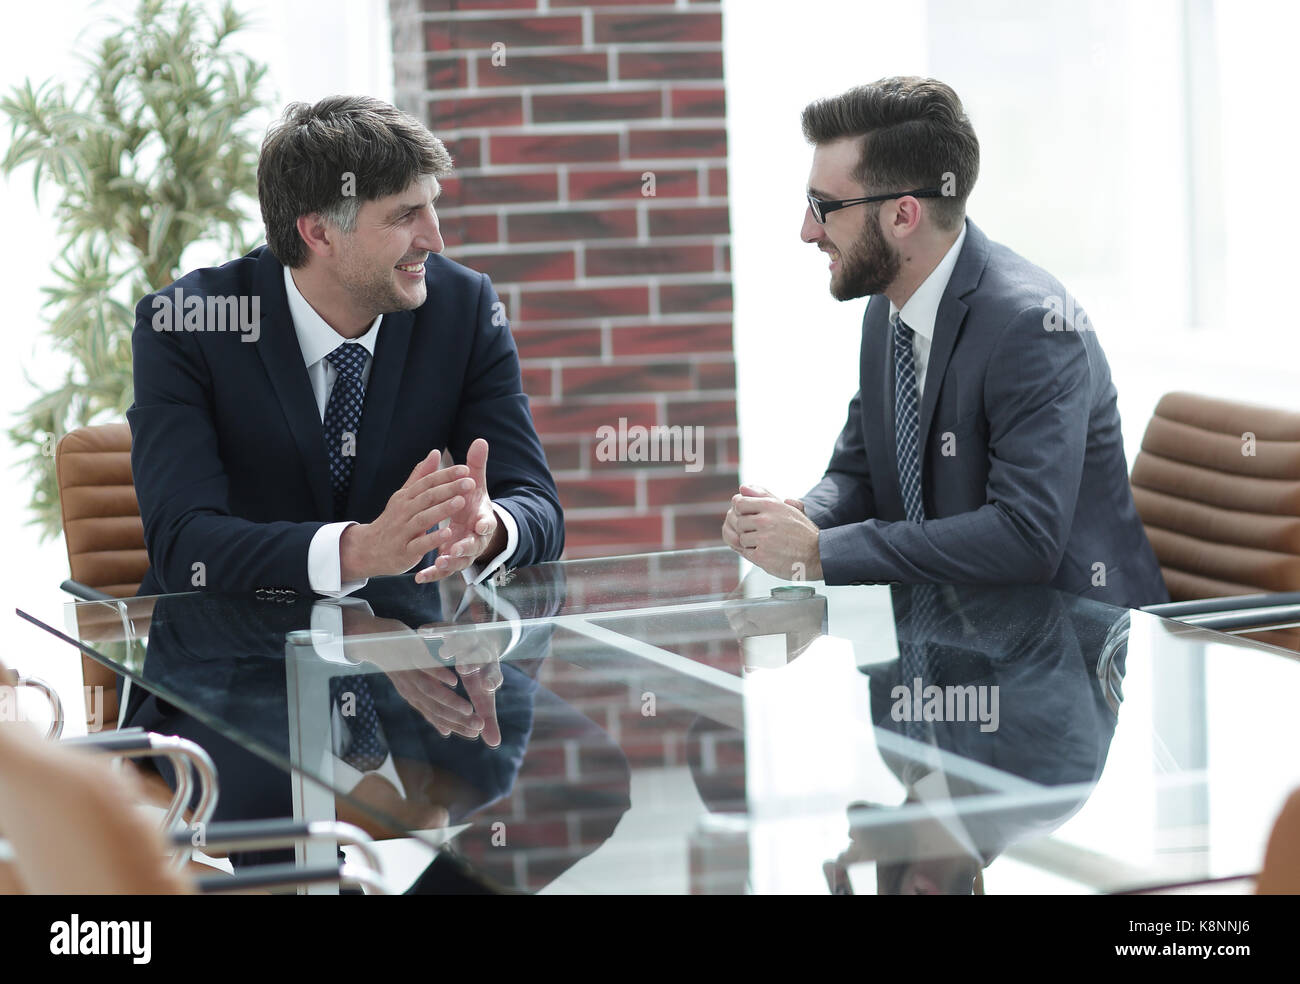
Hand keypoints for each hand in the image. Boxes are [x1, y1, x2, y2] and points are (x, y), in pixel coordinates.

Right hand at [340, 449, 473, 581]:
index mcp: (405, 497)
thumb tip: (435, 452)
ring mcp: (403, 532)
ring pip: (423, 518)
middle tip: (470, 483)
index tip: (466, 469)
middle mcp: (403, 512)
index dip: (446, 475)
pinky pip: (420, 544)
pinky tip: (448, 533)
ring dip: (442, 510)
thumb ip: (420, 476)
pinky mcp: (405, 552)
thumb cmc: (393, 521)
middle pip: (427, 497)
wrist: (368, 550)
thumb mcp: (403, 497)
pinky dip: (433, 538)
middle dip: (449, 489)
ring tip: (461, 502)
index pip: (427, 482)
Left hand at [340, 611, 502, 745]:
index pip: (436, 717)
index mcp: (414, 697)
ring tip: (469, 710)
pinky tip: (454, 681)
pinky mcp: (407, 654)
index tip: (476, 734)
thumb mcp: (415, 686)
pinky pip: (424, 666)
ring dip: (450, 702)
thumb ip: (431, 706)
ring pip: (430, 692)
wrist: (370, 640)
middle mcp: (410, 688)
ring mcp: (408, 672)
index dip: (456, 726)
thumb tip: (445, 732)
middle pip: (435, 708)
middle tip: (479, 727)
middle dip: (458, 720)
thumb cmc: (399, 663)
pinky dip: (438, 675)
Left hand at [416, 438, 502, 583]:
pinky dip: (432, 575)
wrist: (473, 527)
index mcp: (482, 520)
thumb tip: (480, 440)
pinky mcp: (451, 562)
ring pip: (458, 562)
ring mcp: (463, 553)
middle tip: (454, 550)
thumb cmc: (472, 503)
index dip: (484, 524)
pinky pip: (442, 571)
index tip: (480, 525)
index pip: (487, 523)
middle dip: (464, 548)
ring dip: (449, 564)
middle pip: (473, 546)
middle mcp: (474, 539)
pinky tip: (420, 577)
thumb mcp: (475, 484)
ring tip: (438, 564)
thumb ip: (476, 466)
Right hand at [424, 626, 506, 747]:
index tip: (487, 688)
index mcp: (491, 669)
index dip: (491, 680)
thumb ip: (488, 718)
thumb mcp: (485, 695)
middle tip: (465, 670)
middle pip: (481, 655)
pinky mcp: (457, 627)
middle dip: (472, 662)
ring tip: (445, 653)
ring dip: (455, 646)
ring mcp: (471, 636)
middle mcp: (483, 651)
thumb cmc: (482, 674)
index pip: (495, 674)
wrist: (486, 639)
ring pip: (464, 638)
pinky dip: (436, 630)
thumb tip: (494, 744)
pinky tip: (423, 631)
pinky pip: (447, 628)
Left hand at [723, 483, 823, 579]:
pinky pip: (747, 553)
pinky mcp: (762, 556)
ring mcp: (763, 538)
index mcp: (771, 505)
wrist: (817, 554)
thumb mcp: (787, 508)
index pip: (739, 503)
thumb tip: (743, 487)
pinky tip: (770, 554)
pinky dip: (756, 555)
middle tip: (763, 534)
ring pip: (742, 539)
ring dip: (752, 543)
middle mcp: (765, 520)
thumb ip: (764, 496)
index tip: (750, 517)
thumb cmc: (802, 532)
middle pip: (739, 522)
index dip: (742, 511)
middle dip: (748, 529)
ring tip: (769, 545)